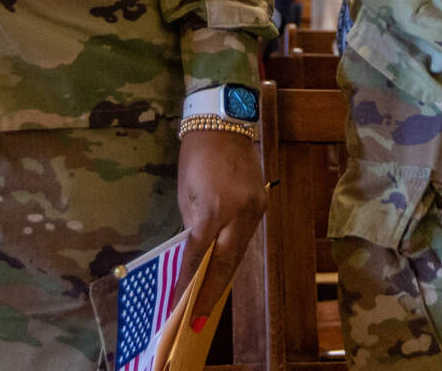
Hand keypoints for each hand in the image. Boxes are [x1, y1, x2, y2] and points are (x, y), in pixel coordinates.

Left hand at [175, 128, 266, 333]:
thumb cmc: (196, 156)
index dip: (189, 282)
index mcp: (214, 208)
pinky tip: (224, 268)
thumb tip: (196, 255)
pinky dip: (233, 253)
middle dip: (211, 292)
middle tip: (198, 318)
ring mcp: (255, 209)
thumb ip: (193, 226)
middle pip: (226, 262)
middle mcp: (240, 212)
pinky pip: (246, 236)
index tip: (179, 304)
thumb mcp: (186, 194)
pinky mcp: (262, 204)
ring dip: (224, 275)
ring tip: (209, 299)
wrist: (224, 124)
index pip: (199, 254)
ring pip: (239, 252)